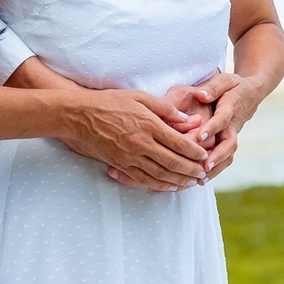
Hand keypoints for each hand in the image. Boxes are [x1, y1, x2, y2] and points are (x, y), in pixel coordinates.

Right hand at [6, 57, 207, 189]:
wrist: (78, 116)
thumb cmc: (109, 102)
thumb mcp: (140, 97)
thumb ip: (166, 109)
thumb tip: (188, 120)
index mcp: (149, 125)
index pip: (178, 143)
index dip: (194, 151)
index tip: (205, 155)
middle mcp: (141, 144)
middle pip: (172, 163)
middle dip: (191, 171)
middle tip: (203, 175)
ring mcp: (130, 157)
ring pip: (160, 175)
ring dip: (178, 181)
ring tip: (191, 184)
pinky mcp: (120, 165)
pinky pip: (143, 180)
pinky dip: (159, 185)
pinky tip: (169, 186)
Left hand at [193, 74, 263, 180]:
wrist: (251, 95)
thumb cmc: (233, 86)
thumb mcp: (224, 80)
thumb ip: (212, 87)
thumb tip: (201, 95)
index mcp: (231, 107)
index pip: (222, 119)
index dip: (212, 128)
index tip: (200, 137)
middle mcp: (234, 125)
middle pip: (229, 143)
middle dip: (217, 156)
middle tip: (204, 166)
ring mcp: (233, 136)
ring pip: (228, 155)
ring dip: (216, 168)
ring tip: (200, 179)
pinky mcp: (230, 143)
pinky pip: (225, 159)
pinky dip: (215, 170)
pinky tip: (200, 179)